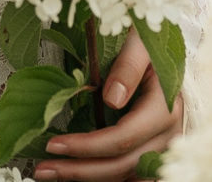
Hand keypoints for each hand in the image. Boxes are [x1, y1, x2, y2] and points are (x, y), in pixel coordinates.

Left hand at [32, 30, 179, 180]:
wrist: (168, 54)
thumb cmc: (151, 44)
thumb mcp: (141, 42)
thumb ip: (129, 65)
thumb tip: (112, 98)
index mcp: (165, 109)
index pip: (122, 138)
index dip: (87, 146)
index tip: (54, 144)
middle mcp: (168, 136)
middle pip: (122, 165)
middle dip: (80, 171)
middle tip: (43, 169)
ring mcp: (163, 149)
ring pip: (125, 176)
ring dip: (87, 179)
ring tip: (52, 173)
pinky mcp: (155, 154)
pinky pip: (129, 175)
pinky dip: (102, 177)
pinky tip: (77, 173)